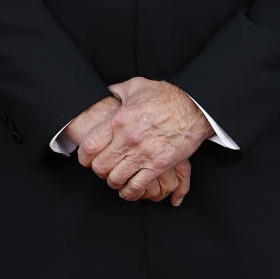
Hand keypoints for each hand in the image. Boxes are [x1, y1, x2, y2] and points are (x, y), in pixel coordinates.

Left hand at [68, 96, 190, 203]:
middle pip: (101, 166)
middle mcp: (128, 140)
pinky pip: (137, 187)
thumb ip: (117, 91)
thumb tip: (106, 92)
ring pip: (116, 179)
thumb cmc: (167, 96)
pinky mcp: (158, 166)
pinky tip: (128, 191)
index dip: (84, 157)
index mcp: (119, 121)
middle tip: (102, 169)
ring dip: (113, 182)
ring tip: (115, 179)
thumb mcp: (136, 86)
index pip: (90, 146)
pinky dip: (129, 193)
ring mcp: (143, 154)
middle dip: (98, 171)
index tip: (86, 159)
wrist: (195, 108)